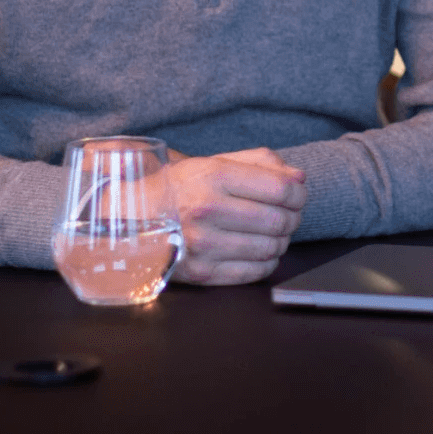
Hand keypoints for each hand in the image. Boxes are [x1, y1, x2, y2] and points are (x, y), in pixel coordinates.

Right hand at [165, 148, 307, 284]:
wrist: (133, 217)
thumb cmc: (182, 187)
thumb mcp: (216, 162)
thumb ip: (260, 162)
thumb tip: (299, 178)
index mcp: (213, 177)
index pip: (281, 189)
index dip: (299, 194)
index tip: (298, 196)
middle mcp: (207, 210)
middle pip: (279, 220)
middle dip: (293, 218)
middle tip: (288, 215)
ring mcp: (202, 244)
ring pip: (270, 248)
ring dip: (282, 241)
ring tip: (274, 233)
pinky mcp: (200, 272)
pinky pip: (253, 272)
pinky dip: (268, 263)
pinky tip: (262, 252)